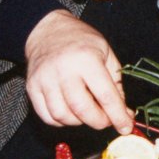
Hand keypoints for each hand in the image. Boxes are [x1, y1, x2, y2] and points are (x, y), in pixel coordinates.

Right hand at [24, 10, 133, 132]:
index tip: (126, 127)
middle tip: (107, 121)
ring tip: (89, 113)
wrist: (48, 30)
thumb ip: (116, 82)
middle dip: (99, 122)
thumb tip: (124, 112)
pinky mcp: (32, 87)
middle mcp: (64, 70)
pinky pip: (47, 116)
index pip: (105, 95)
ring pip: (62, 116)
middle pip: (81, 109)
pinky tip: (71, 112)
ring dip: (80, 122)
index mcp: (87, 59)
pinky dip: (62, 121)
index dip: (117, 115)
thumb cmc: (82, 41)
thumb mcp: (106, 53)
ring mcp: (45, 80)